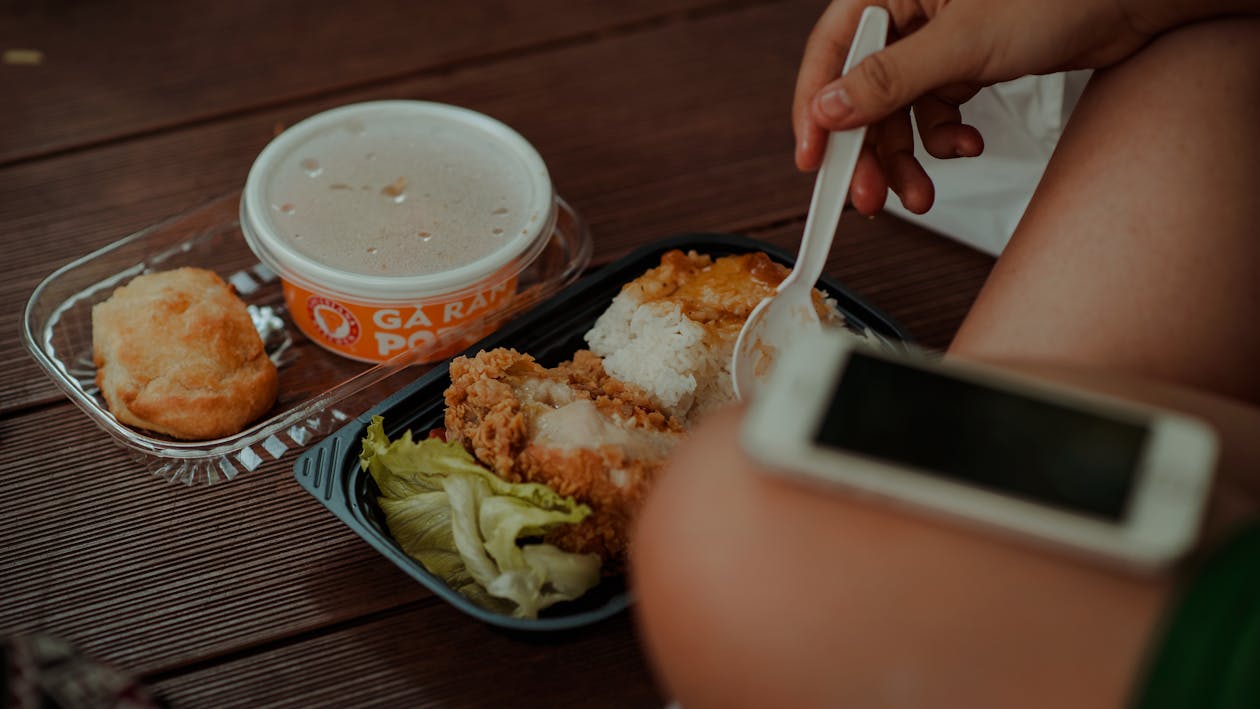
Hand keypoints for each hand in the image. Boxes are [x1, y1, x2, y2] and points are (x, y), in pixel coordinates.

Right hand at [794, 0, 1175, 215]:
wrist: (1135, 2)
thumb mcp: (965, 41)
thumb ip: (891, 78)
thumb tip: (830, 109)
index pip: (831, 52)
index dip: (815, 108)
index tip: (814, 158)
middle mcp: (909, 11)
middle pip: (861, 93)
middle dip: (868, 151)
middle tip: (868, 196)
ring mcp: (936, 41)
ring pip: (898, 113)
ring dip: (907, 159)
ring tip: (921, 193)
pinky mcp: (963, 65)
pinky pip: (933, 114)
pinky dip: (945, 141)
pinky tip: (966, 147)